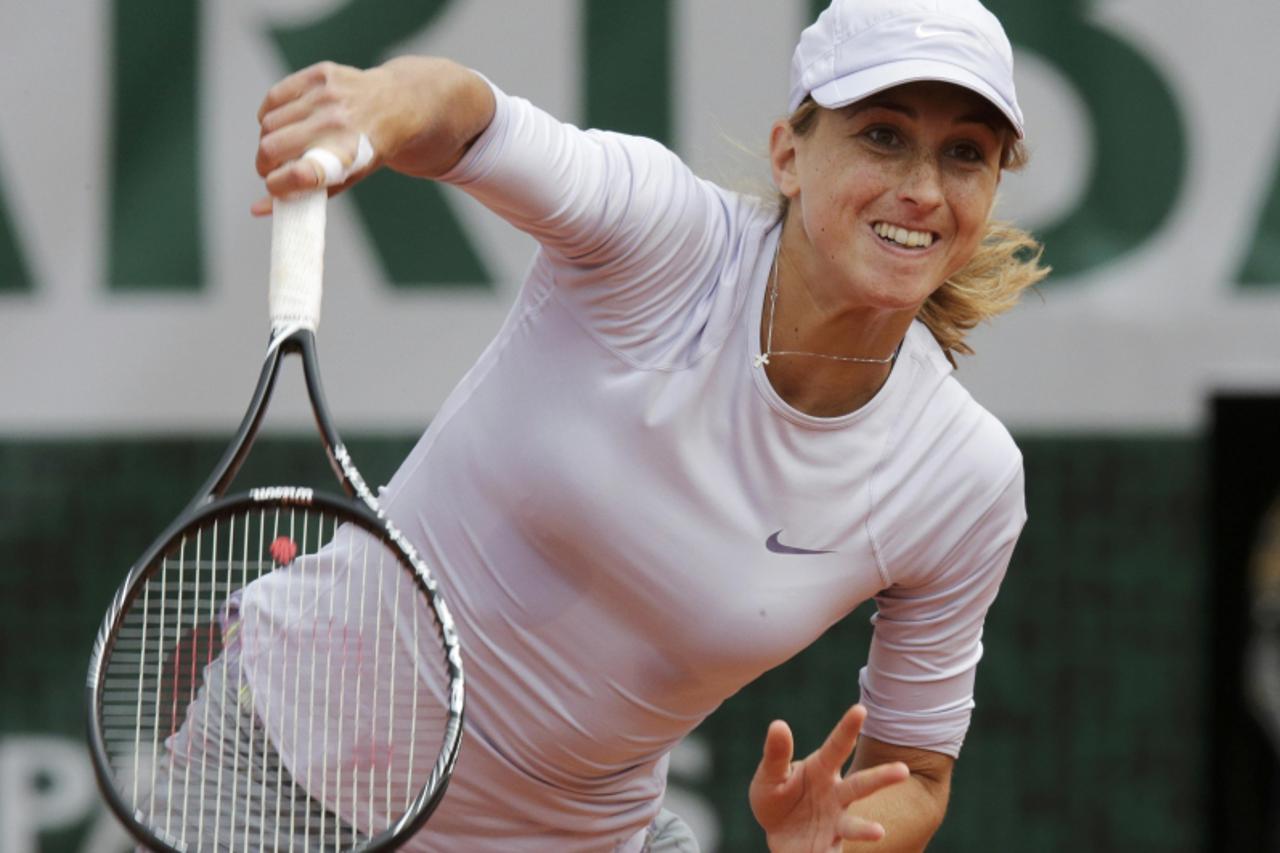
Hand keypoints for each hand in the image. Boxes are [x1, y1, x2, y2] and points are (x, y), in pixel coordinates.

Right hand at [251, 57, 493, 214]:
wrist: (400, 105)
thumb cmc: (368, 151)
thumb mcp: (347, 178)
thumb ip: (305, 195)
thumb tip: (257, 209)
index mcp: (348, 155)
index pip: (303, 173)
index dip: (278, 185)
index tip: (274, 187)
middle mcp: (338, 122)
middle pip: (270, 148)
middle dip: (264, 165)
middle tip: (271, 170)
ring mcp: (328, 95)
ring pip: (267, 123)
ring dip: (267, 140)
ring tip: (282, 148)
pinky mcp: (321, 75)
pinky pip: (273, 98)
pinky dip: (269, 115)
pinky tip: (282, 124)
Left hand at [749, 704, 909, 851]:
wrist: (778, 834)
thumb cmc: (777, 796)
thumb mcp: (769, 775)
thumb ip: (776, 754)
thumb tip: (778, 725)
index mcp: (822, 769)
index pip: (837, 746)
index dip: (848, 728)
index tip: (860, 709)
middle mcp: (836, 795)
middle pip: (861, 785)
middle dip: (882, 777)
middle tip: (903, 769)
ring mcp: (836, 822)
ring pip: (855, 824)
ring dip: (866, 829)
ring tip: (878, 832)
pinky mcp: (829, 847)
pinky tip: (845, 852)